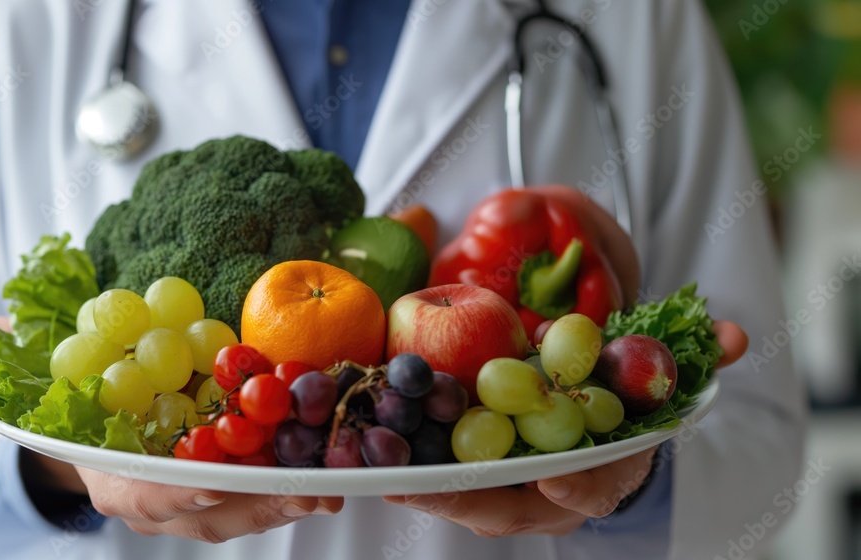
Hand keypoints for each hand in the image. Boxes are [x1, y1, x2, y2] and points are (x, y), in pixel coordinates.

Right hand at [0, 316, 342, 541]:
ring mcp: (188, 503)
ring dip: (285, 500)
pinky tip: (326, 467)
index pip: (140, 493)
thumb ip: (32, 351)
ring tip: (330, 482)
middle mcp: (151, 499)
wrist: (92, 427)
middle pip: (206, 514)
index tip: (209, 484)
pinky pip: (255, 498)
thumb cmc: (77, 400)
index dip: (172, 492)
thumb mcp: (53, 373)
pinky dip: (289, 486)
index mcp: (109, 475)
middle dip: (256, 505)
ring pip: (239, 513)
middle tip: (303, 489)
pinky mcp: (220, 493)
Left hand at [383, 319, 748, 536]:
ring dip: (425, 488)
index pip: (592, 491)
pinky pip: (441, 483)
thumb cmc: (617, 417)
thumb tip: (739, 339)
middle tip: (427, 480)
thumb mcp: (653, 390)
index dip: (579, 489)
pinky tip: (373, 453)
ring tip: (383, 467)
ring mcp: (510, 499)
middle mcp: (550, 499)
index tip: (556, 482)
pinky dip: (412, 472)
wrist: (593, 441)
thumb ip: (694, 365)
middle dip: (467, 498)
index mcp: (599, 478)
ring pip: (465, 502)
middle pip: (508, 508)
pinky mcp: (475, 485)